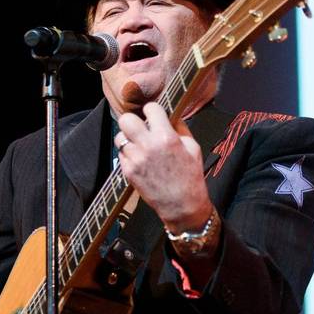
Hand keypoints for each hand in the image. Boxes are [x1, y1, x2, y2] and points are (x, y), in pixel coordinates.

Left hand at [116, 102, 212, 232]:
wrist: (181, 205)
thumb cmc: (190, 177)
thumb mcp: (193, 147)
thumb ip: (180, 128)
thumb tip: (170, 117)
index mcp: (166, 136)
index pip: (150, 108)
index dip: (152, 110)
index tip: (154, 115)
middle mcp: (147, 146)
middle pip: (126, 119)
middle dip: (133, 121)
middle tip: (140, 127)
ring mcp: (135, 159)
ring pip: (120, 137)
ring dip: (128, 138)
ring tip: (138, 144)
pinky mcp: (128, 171)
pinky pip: (121, 154)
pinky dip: (128, 154)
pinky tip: (139, 159)